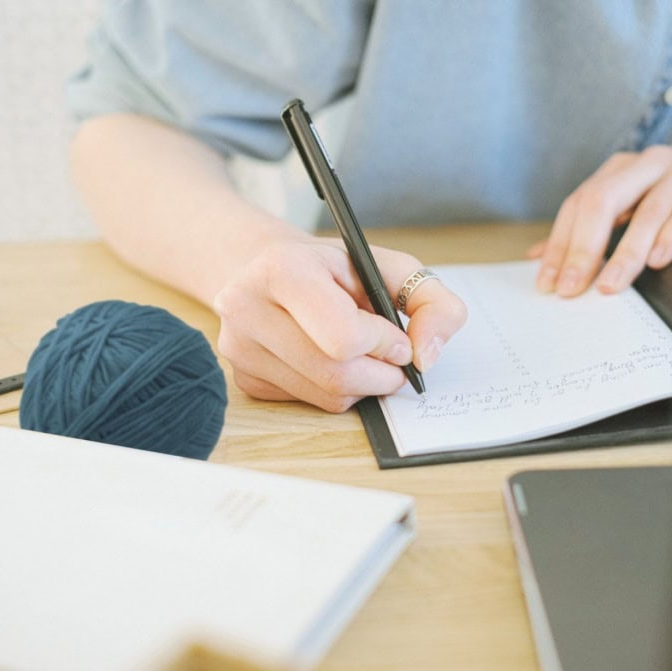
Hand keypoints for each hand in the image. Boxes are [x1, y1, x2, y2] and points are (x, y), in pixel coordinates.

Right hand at [213, 237, 465, 411]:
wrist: (269, 270)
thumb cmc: (333, 269)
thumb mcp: (389, 267)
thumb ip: (432, 302)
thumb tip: (426, 356)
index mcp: (281, 268)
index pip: (344, 337)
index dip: (384, 343)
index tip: (395, 335)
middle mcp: (247, 307)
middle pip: (336, 375)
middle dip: (380, 373)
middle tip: (392, 356)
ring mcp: (239, 347)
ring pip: (326, 396)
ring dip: (362, 384)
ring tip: (363, 354)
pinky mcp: (244, 378)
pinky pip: (310, 403)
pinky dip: (336, 390)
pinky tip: (331, 360)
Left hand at [529, 146, 671, 296]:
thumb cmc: (668, 200)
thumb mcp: (625, 208)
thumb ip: (586, 230)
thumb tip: (536, 257)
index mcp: (619, 170)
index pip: (578, 205)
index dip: (559, 245)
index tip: (548, 284)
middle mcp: (646, 166)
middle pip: (603, 201)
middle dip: (583, 250)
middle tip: (570, 288)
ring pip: (648, 211)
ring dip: (625, 253)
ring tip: (609, 285)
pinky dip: (671, 237)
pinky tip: (657, 260)